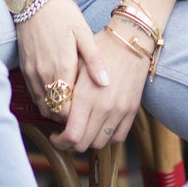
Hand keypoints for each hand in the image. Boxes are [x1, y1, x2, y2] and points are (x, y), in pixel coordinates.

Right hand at [16, 0, 108, 118]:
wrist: (33, 0)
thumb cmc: (62, 14)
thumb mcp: (83, 33)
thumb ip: (94, 60)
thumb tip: (105, 83)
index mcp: (62, 67)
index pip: (67, 108)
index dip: (77, 117)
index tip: (88, 114)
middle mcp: (44, 74)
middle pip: (55, 111)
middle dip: (68, 118)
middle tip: (82, 114)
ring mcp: (32, 72)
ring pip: (43, 105)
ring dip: (56, 109)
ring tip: (71, 106)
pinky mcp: (25, 69)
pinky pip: (34, 94)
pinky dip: (45, 100)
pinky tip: (57, 94)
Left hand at [50, 24, 148, 152]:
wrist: (130, 41)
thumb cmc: (100, 49)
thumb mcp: (77, 66)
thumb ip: (67, 92)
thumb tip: (56, 112)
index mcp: (86, 97)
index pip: (72, 135)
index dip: (60, 141)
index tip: (55, 135)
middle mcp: (104, 108)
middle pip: (84, 144)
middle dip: (70, 143)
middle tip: (65, 134)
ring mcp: (120, 111)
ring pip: (100, 143)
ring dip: (88, 141)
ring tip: (82, 129)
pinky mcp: (132, 111)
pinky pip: (118, 137)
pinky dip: (107, 137)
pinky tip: (99, 126)